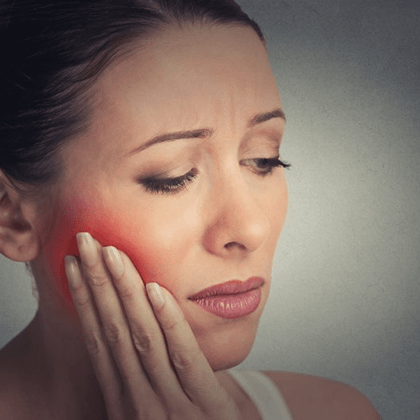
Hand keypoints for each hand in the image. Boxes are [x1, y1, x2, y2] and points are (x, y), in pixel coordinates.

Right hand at [64, 232, 241, 419]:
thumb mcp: (156, 404)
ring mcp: (170, 405)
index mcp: (125, 398)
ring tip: (111, 253)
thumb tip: (128, 331)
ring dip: (124, 292)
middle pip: (113, 330)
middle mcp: (139, 400)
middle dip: (96, 282)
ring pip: (141, 338)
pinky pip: (184, 358)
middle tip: (85, 242)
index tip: (73, 265)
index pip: (99, 339)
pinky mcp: (206, 407)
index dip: (84, 299)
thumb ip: (141, 375)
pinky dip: (168, 322)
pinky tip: (155, 290)